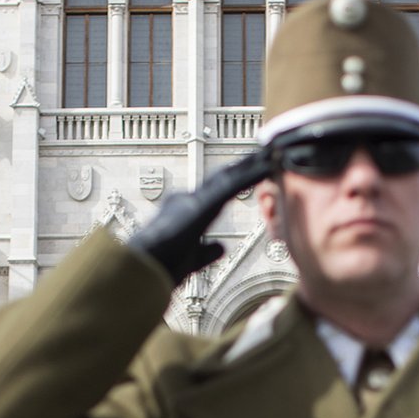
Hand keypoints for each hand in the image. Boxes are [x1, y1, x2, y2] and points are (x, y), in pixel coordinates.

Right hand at [127, 150, 270, 282]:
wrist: (145, 266)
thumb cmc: (163, 266)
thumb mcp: (192, 259)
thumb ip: (207, 251)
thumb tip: (222, 247)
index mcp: (188, 211)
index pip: (218, 191)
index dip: (236, 179)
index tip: (254, 169)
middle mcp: (191, 199)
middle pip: (225, 178)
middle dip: (246, 165)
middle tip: (268, 151)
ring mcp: (197, 199)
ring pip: (230, 177)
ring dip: (253, 164)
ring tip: (274, 151)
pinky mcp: (203, 204)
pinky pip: (232, 186)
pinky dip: (251, 175)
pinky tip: (267, 166)